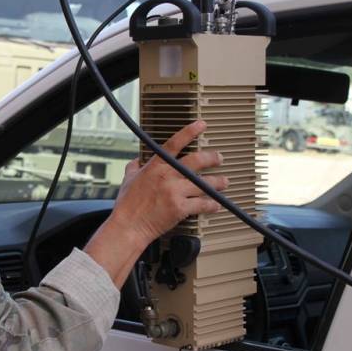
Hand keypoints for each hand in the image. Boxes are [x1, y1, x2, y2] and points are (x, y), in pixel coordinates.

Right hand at [84, 120, 228, 287]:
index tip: (201, 125)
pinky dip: (211, 205)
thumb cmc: (127, 205)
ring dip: (217, 182)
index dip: (189, 132)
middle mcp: (167, 177)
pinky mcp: (180, 208)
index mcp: (155, 166)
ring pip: (204, 184)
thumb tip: (137, 161)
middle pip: (196, 161)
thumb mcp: (127, 179)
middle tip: (219, 158)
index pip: (174, 143)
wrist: (129, 226)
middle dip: (212, 158)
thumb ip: (134, 167)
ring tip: (224, 181)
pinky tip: (216, 204)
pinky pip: (202, 204)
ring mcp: (175, 192)